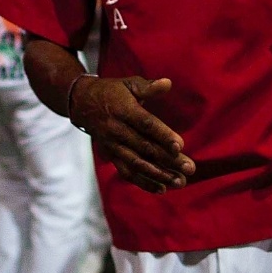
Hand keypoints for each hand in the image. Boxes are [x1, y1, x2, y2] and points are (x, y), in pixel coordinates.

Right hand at [68, 74, 193, 191]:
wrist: (82, 103)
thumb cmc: (112, 91)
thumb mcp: (129, 84)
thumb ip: (149, 87)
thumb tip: (168, 83)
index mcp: (124, 110)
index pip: (145, 125)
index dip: (162, 135)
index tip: (180, 146)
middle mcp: (117, 130)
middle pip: (145, 148)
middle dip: (168, 160)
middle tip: (189, 168)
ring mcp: (113, 145)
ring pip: (137, 163)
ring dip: (159, 175)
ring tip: (180, 182)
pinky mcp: (111, 155)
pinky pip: (126, 172)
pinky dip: (143, 182)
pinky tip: (162, 189)